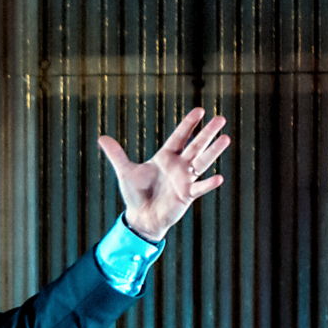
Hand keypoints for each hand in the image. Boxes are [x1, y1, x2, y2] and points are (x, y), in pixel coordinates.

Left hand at [96, 108, 230, 241]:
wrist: (141, 217)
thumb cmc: (135, 194)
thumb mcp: (125, 172)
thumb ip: (116, 155)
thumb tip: (101, 137)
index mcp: (165, 157)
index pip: (179, 137)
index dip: (189, 124)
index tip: (200, 110)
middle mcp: (178, 166)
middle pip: (195, 145)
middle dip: (207, 133)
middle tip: (221, 118)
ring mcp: (185, 179)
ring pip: (202, 162)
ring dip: (213, 151)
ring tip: (226, 138)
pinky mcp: (187, 195)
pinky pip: (200, 188)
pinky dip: (208, 184)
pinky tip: (218, 177)